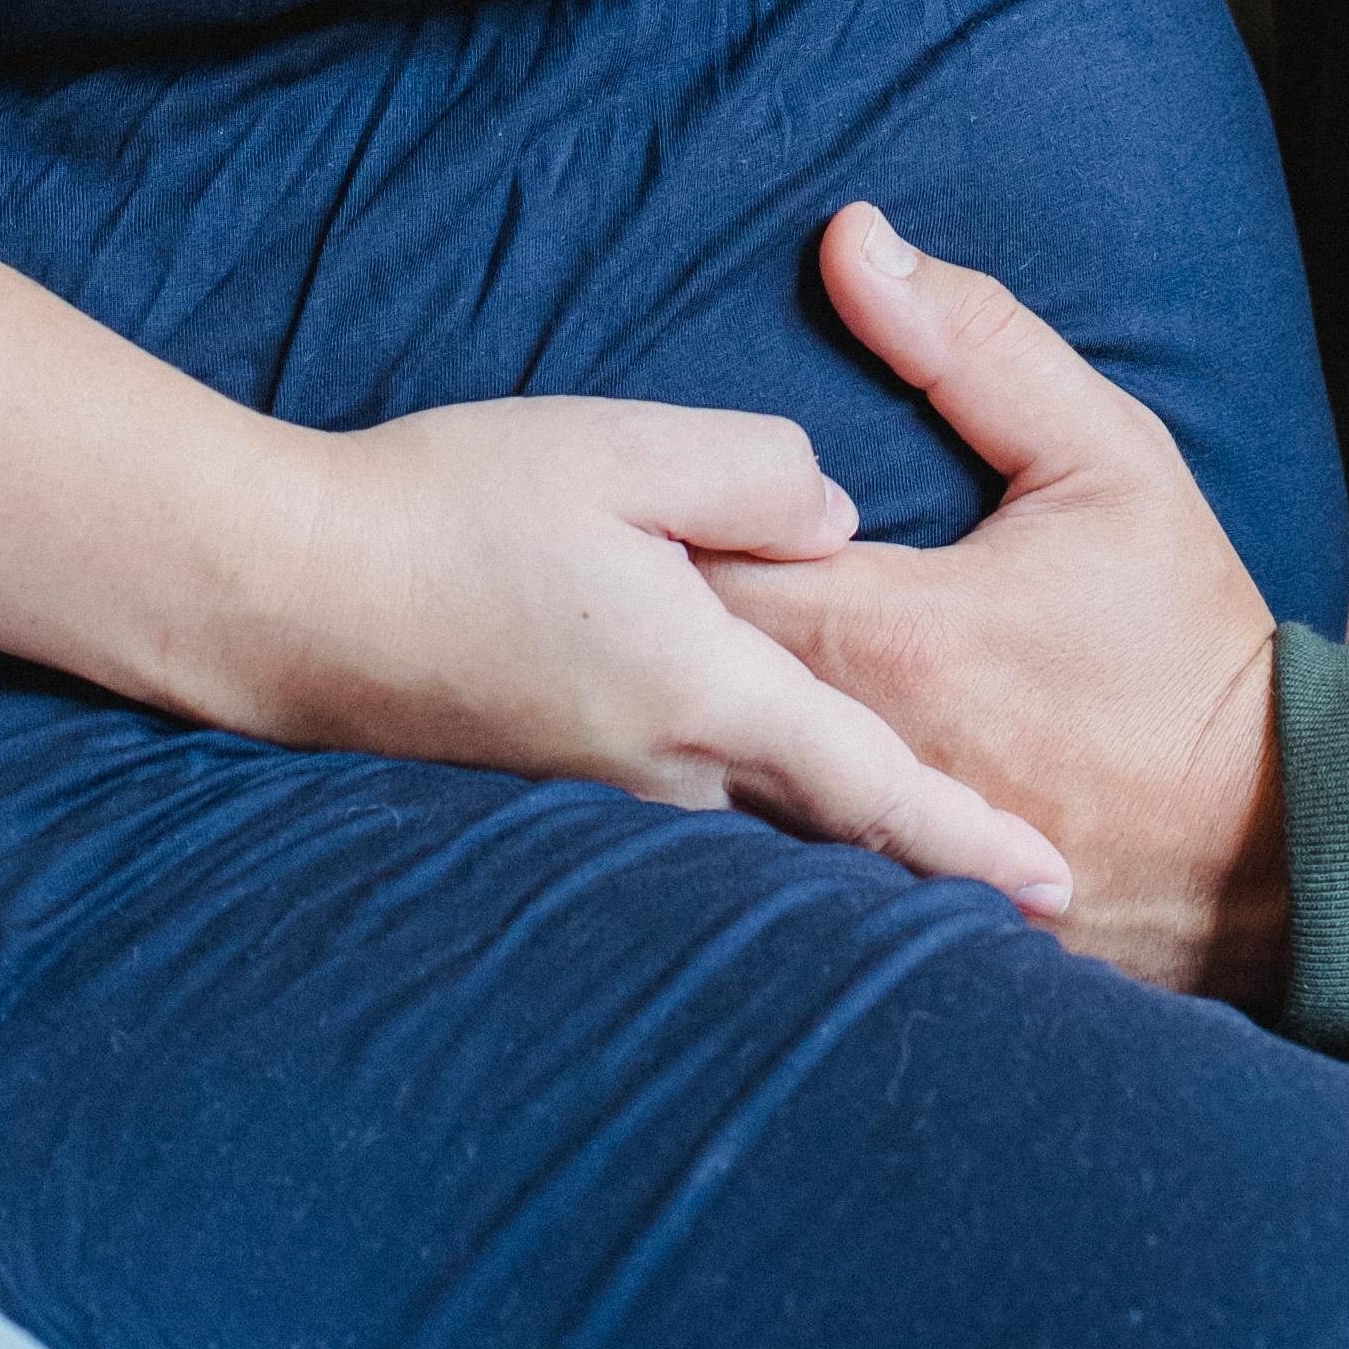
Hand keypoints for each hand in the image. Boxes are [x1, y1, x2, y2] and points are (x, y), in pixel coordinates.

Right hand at [253, 393, 1074, 914]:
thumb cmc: (455, 509)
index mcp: (700, 690)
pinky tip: (770, 784)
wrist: (290, 596)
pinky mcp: (560, 778)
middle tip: (1038, 900)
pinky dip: (760, 808)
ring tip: (936, 854)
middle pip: (828, 824)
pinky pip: (692, 800)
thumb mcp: (622, 449)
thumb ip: (758, 476)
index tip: (1058, 888)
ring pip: (759, 817)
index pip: (871, 781)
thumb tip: (838, 521)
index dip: (972, 837)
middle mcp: (666, 771)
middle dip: (928, 860)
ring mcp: (607, 789)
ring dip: (842, 833)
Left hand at [709, 209, 1285, 999]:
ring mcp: (860, 842)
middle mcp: (853, 743)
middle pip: (684, 669)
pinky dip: (742, 795)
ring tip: (650, 654)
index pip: (702, 566)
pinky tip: (725, 759)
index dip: (663, 524)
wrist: (1262, 830)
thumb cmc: (1179, 634)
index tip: (646, 493)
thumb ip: (973, 344)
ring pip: (708, 770)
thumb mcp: (1104, 456)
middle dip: (655, 611)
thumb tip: (852, 239)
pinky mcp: (879, 899)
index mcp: (890, 630)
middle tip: (625, 563)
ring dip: (684, 706)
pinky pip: (768, 846)